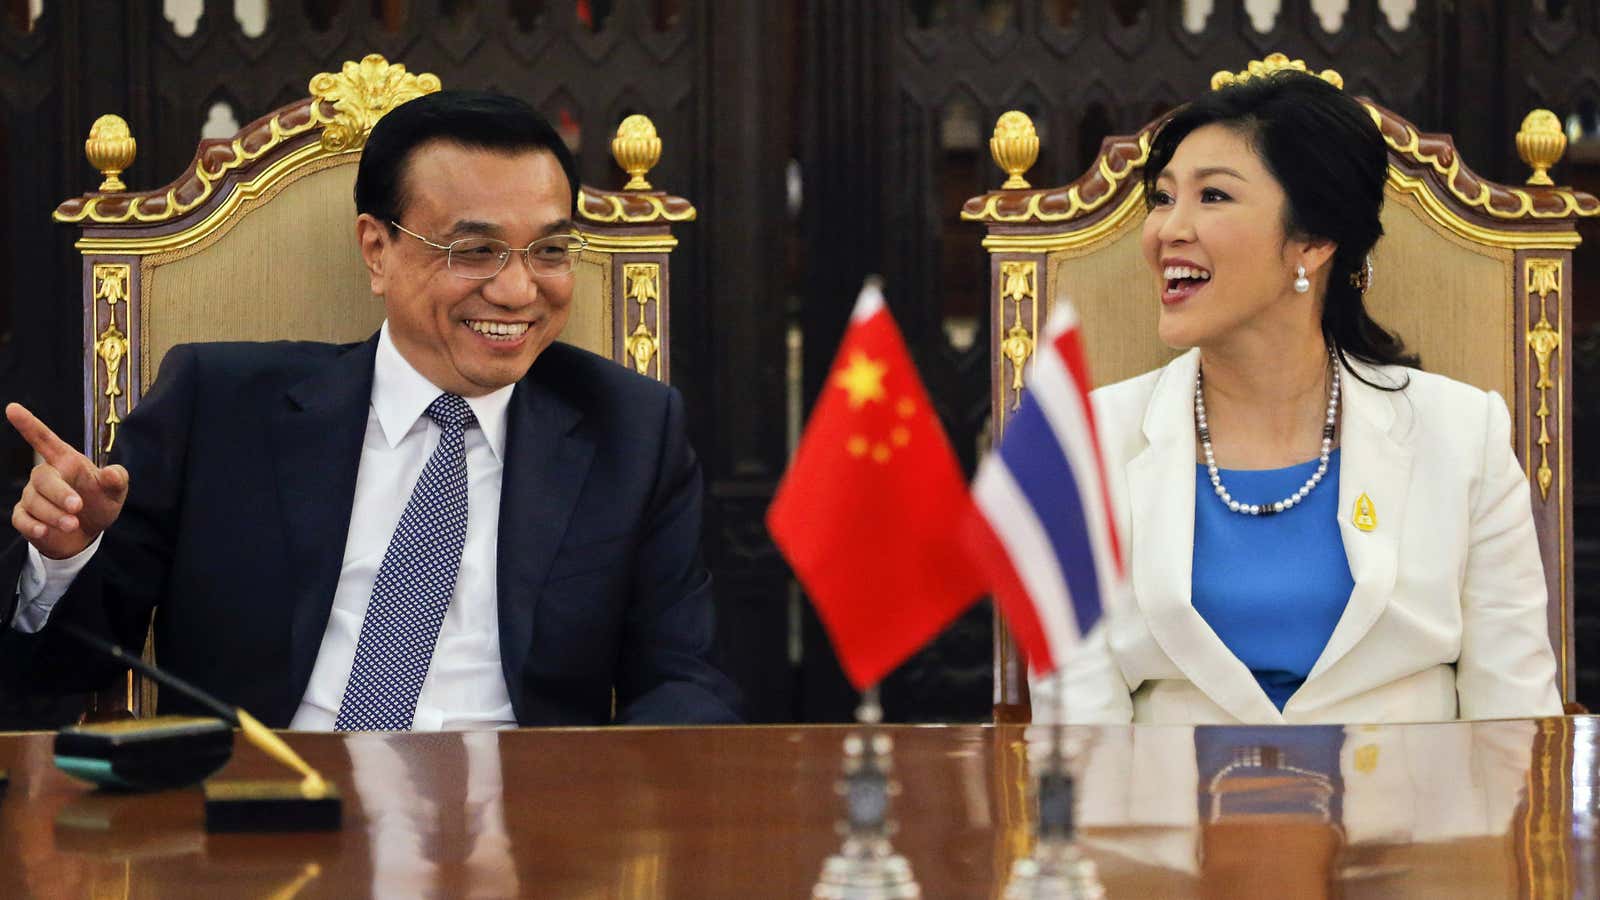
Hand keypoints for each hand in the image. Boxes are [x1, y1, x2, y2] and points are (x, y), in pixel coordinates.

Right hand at [7, 403, 127, 559]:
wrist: (88, 533)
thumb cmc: (100, 503)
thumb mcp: (115, 491)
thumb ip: (116, 480)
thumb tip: (112, 473)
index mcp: (66, 461)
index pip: (44, 440)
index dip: (29, 424)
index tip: (12, 408)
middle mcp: (46, 475)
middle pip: (42, 477)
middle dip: (59, 493)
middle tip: (78, 507)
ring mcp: (32, 496)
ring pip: (33, 501)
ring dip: (53, 514)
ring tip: (73, 525)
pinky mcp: (25, 517)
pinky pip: (20, 519)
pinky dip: (32, 526)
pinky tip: (45, 532)